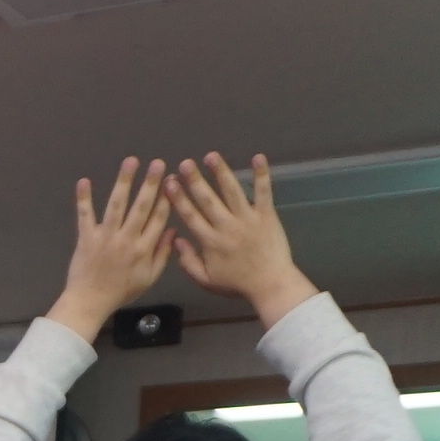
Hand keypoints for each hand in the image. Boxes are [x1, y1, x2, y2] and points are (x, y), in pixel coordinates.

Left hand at [48, 158, 174, 342]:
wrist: (89, 302)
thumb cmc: (121, 291)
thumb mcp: (149, 277)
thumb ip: (162, 254)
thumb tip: (174, 230)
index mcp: (144, 249)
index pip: (159, 218)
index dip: (167, 198)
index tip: (173, 180)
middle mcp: (127, 239)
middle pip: (141, 206)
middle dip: (151, 183)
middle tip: (158, 163)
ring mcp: (105, 237)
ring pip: (116, 205)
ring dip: (124, 181)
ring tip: (131, 161)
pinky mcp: (86, 238)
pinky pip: (85, 216)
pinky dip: (84, 199)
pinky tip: (84, 181)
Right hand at [167, 152, 314, 329]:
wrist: (270, 284)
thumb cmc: (237, 284)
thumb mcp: (206, 280)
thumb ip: (188, 262)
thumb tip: (176, 240)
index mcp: (210, 242)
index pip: (190, 216)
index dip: (178, 198)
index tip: (169, 183)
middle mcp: (226, 226)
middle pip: (208, 200)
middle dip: (195, 180)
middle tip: (186, 163)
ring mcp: (247, 219)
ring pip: (232, 191)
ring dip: (221, 172)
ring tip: (211, 156)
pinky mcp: (266, 215)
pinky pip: (263, 192)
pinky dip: (261, 175)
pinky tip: (258, 158)